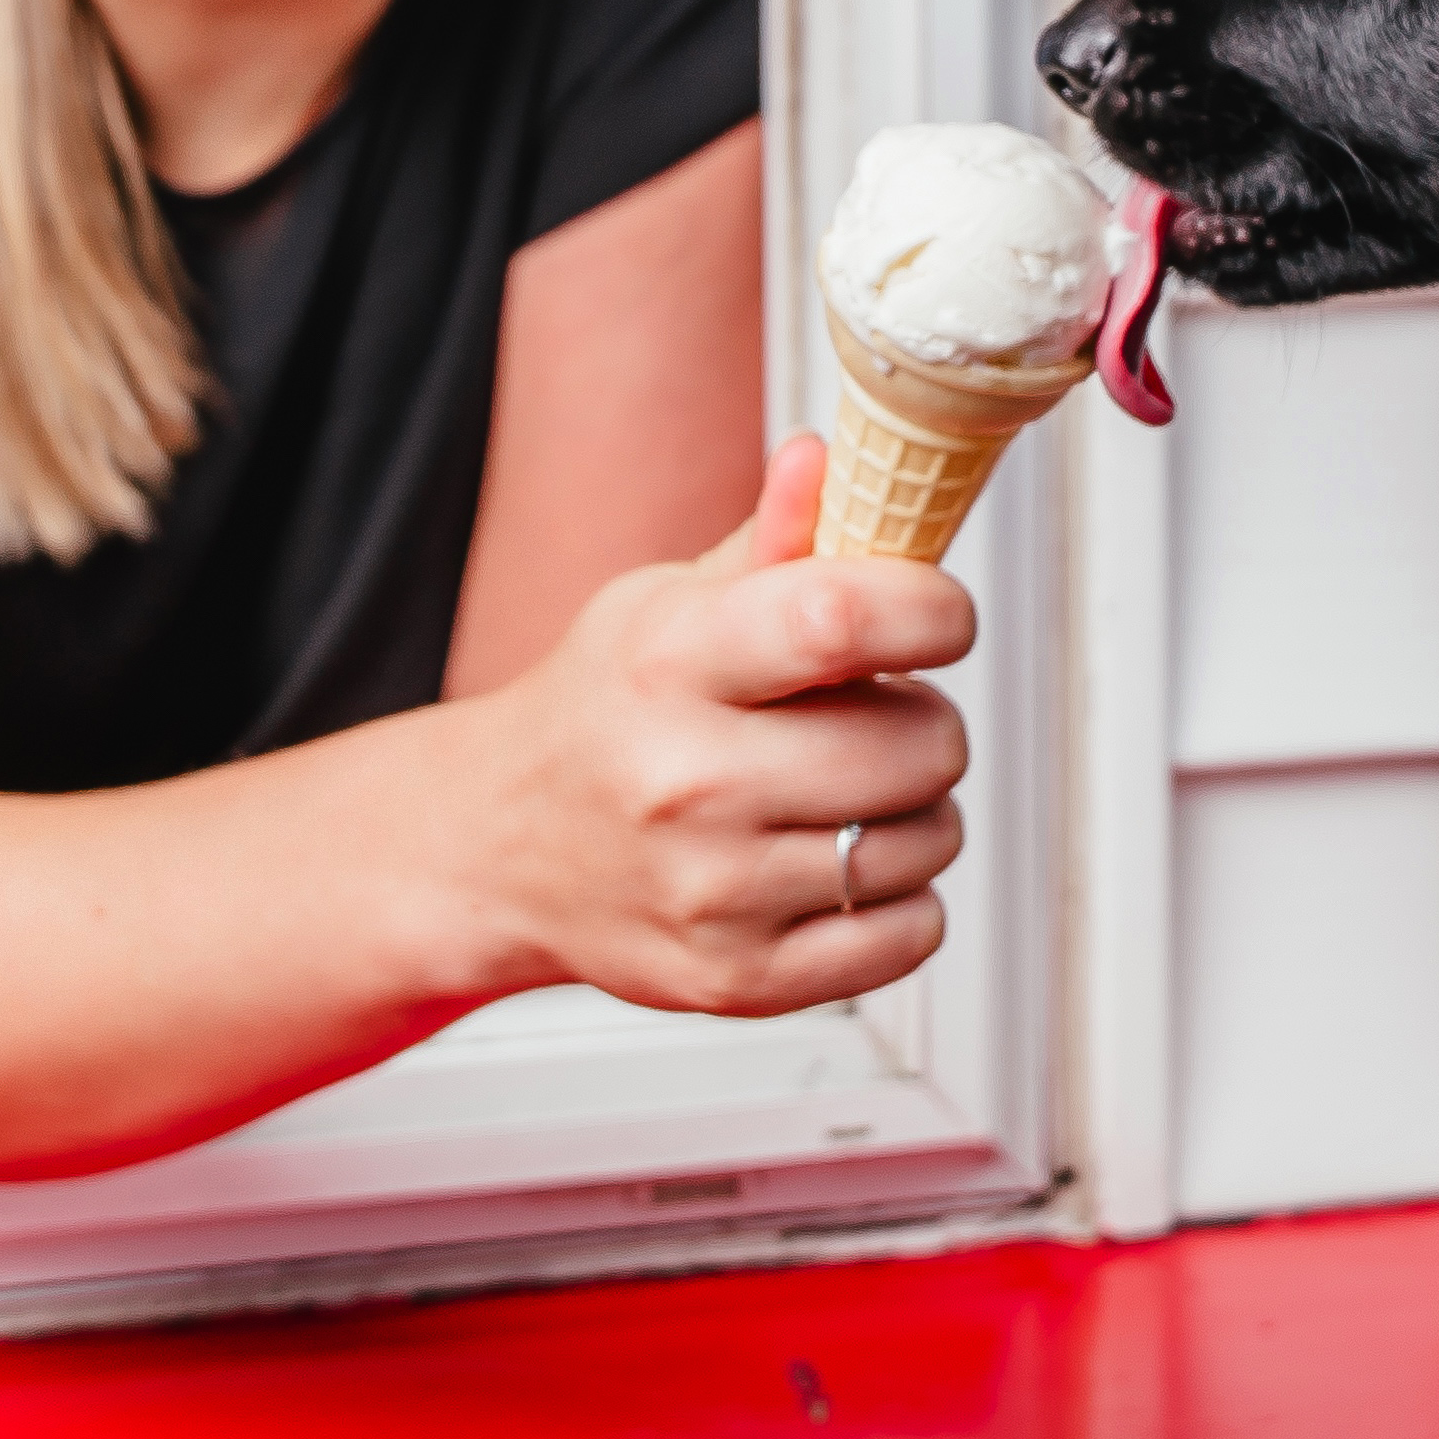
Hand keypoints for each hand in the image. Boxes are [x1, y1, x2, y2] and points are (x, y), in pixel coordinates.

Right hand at [464, 432, 977, 1016]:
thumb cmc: (603, 713)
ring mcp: (713, 892)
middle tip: (871, 717)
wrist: (498, 850)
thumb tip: (828, 460)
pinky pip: (913, 934)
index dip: (931, 610)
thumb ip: (768, 542)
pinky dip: (904, 900)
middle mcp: (685, 781)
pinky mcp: (739, 979)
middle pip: (919, 744)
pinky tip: (838, 865)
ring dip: (915, 811)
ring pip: (929, 839)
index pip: (841, 619)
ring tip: (844, 793)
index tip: (939, 617)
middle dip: (924, 720)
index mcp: (670, 663)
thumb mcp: (661, 605)